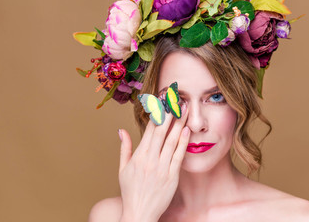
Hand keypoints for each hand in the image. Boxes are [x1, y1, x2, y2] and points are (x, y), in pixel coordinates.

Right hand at [118, 106, 189, 221]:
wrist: (139, 214)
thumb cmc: (130, 192)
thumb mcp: (122, 169)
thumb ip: (124, 148)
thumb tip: (121, 130)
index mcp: (138, 156)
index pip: (149, 129)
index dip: (156, 113)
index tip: (161, 100)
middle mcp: (150, 160)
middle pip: (161, 131)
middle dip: (169, 112)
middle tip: (175, 98)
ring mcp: (162, 168)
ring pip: (171, 141)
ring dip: (179, 123)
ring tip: (184, 108)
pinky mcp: (172, 177)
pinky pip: (178, 157)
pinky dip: (183, 143)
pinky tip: (187, 131)